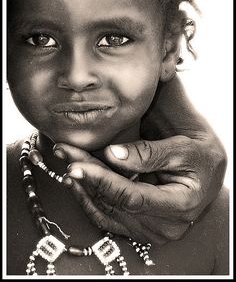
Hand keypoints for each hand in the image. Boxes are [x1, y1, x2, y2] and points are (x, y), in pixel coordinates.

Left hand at [54, 133, 226, 244]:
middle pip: (113, 203)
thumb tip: (113, 154)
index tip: (76, 164)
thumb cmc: (202, 158)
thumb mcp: (184, 149)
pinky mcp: (141, 227)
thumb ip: (150, 153)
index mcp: (179, 205)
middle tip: (63, 153)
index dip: (101, 181)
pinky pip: (109, 217)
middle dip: (85, 177)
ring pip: (107, 211)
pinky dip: (90, 200)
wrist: (209, 174)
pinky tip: (76, 183)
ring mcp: (151, 230)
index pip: (130, 196)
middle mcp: (163, 226)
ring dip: (83, 188)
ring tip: (65, 162)